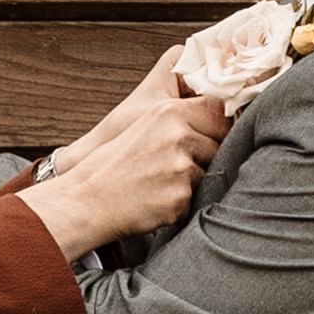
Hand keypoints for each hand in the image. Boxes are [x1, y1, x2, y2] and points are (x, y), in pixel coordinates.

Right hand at [29, 62, 213, 261]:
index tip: (207, 136)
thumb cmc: (115, 164)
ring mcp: (180, 168)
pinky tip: (154, 200)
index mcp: (169, 112)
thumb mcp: (147, 125)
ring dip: (190, 181)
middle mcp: (178, 136)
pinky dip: (178, 203)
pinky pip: (194, 199)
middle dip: (203, 156)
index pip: (219, 110)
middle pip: (220, 144)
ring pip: (208, 173)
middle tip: (171, 166)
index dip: (217, 126)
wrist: (86, 200)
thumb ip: (183, 118)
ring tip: (157, 183)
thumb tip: (227, 118)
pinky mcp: (179, 198)